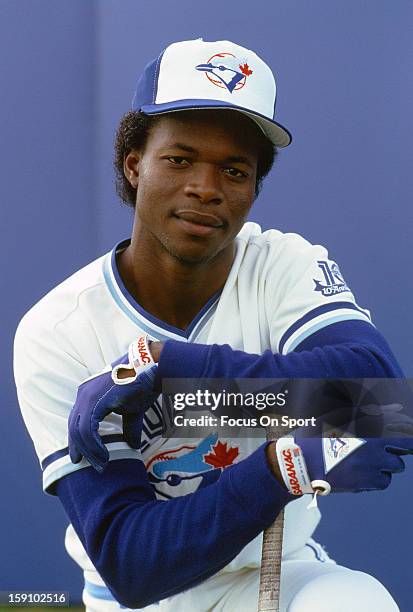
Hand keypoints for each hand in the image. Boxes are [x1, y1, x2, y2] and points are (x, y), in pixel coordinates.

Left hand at [69, 335, 159, 472]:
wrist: (150, 369)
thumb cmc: (142, 385)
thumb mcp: (132, 410)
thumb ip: (128, 428)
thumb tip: (133, 446)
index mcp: (89, 394)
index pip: (77, 421)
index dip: (78, 441)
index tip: (83, 457)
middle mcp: (84, 394)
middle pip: (74, 428)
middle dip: (80, 449)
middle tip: (87, 464)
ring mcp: (88, 397)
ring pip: (79, 432)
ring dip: (89, 451)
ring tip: (101, 464)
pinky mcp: (96, 402)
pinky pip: (88, 430)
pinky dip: (94, 446)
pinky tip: (104, 455)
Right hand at [275, 405, 412, 496]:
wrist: (301, 462)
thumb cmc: (316, 437)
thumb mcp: (338, 417)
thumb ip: (368, 412)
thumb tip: (394, 408)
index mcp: (366, 427)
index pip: (400, 429)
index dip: (407, 436)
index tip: (406, 439)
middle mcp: (373, 445)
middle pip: (403, 449)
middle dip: (396, 449)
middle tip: (385, 451)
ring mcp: (370, 464)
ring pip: (394, 467)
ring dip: (386, 465)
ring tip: (369, 463)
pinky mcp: (365, 482)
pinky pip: (383, 481)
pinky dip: (377, 479)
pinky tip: (363, 474)